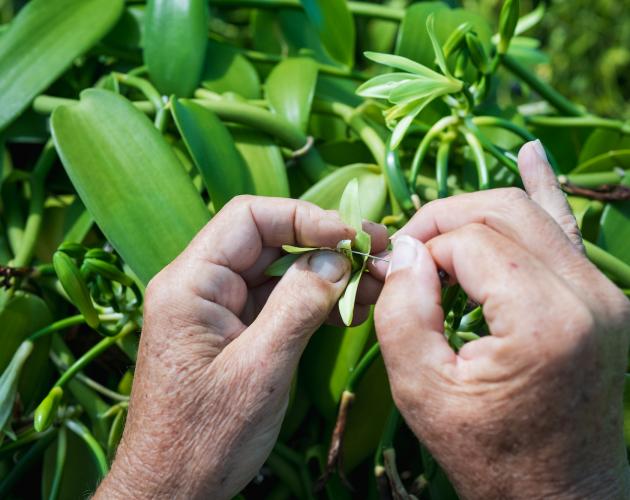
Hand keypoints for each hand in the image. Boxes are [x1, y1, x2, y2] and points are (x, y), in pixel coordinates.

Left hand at [95, 196, 386, 498]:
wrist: (173, 492)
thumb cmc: (206, 438)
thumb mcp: (259, 369)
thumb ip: (298, 306)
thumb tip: (336, 259)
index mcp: (191, 284)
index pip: (250, 219)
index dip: (305, 217)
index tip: (352, 236)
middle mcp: (202, 287)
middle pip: (269, 241)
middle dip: (326, 244)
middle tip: (378, 253)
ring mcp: (219, 311)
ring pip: (279, 273)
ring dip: (327, 275)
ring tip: (376, 283)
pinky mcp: (235, 334)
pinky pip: (279, 304)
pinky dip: (315, 303)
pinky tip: (351, 311)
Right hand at [372, 141, 629, 498]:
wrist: (558, 494)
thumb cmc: (487, 452)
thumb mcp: (422, 391)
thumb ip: (402, 310)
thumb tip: (404, 251)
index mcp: (546, 321)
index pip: (471, 240)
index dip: (423, 248)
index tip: (394, 275)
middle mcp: (591, 296)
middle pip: (504, 211)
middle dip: (445, 220)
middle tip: (408, 250)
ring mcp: (607, 294)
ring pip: (532, 213)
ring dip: (475, 215)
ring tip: (435, 234)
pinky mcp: (605, 299)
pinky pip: (567, 231)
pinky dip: (544, 192)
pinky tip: (532, 156)